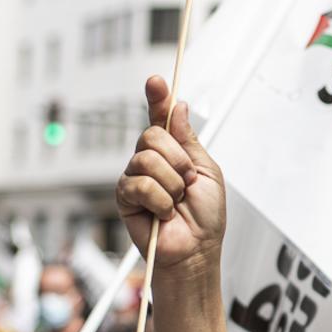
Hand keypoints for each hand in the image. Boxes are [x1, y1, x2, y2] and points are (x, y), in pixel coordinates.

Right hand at [116, 76, 226, 288]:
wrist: (196, 250)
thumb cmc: (205, 217)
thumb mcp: (207, 172)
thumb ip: (189, 140)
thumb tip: (179, 106)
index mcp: (174, 152)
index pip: (161, 118)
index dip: (157, 97)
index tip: (156, 80)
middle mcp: (152, 160)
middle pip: (152, 134)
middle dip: (178, 159)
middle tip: (187, 182)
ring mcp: (136, 177)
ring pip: (146, 159)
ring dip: (171, 183)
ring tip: (176, 202)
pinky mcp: (125, 197)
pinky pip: (139, 184)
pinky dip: (160, 200)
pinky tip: (163, 213)